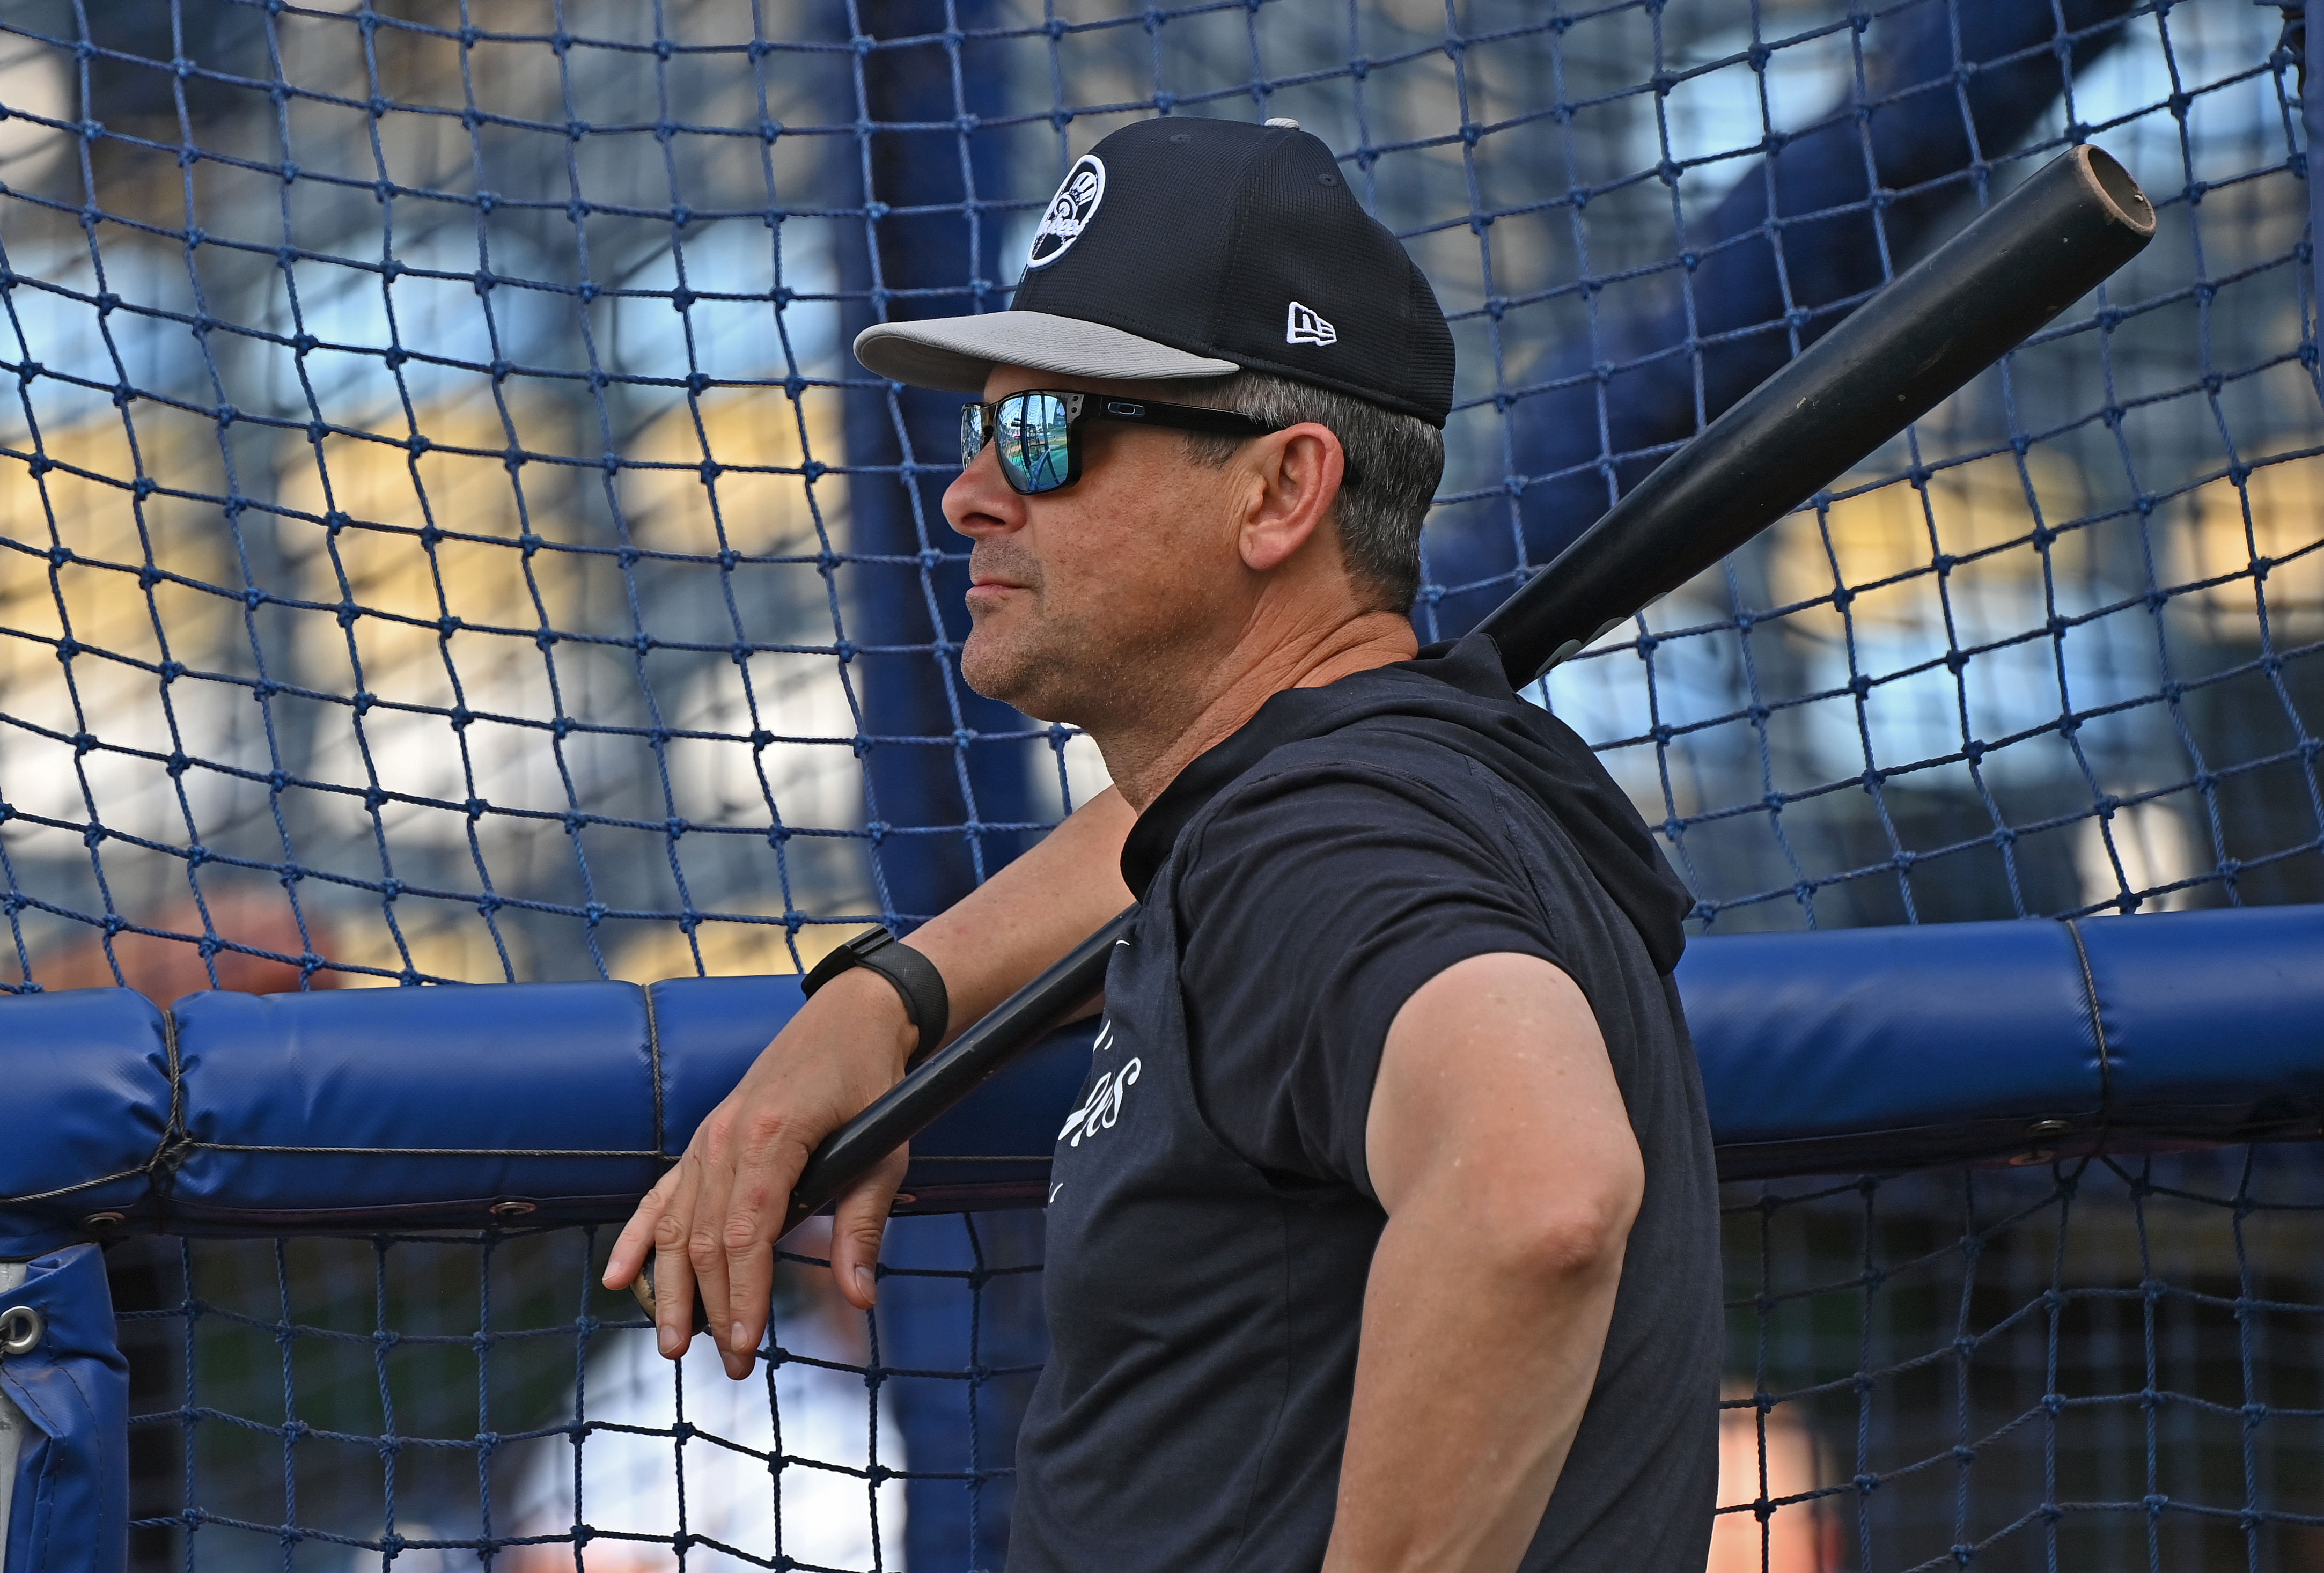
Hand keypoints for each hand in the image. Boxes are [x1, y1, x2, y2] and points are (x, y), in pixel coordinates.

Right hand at [603, 967, 917, 1379]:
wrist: (848, 1018)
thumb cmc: (874, 1083)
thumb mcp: (886, 1152)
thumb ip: (864, 1224)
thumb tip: (860, 1297)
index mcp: (771, 1137)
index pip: (745, 1234)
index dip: (743, 1295)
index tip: (746, 1346)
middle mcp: (726, 1138)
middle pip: (704, 1239)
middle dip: (713, 1308)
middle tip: (731, 1365)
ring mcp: (708, 1138)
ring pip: (674, 1225)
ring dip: (670, 1289)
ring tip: (673, 1344)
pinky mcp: (704, 1140)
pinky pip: (661, 1195)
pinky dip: (637, 1238)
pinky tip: (619, 1279)